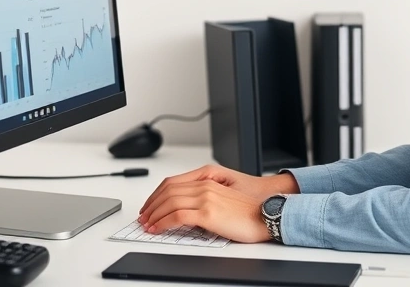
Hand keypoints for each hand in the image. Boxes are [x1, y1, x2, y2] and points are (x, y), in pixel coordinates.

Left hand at [137, 179, 270, 242]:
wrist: (266, 216)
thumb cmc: (248, 211)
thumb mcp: (222, 198)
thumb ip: (204, 198)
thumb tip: (185, 211)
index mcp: (207, 181)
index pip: (172, 183)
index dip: (156, 194)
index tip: (149, 205)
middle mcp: (205, 186)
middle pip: (168, 191)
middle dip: (151, 205)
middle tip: (143, 217)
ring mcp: (206, 198)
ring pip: (169, 202)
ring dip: (154, 215)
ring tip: (147, 225)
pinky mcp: (208, 213)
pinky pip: (177, 216)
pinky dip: (162, 223)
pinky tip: (157, 229)